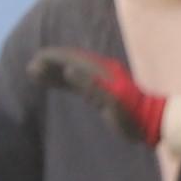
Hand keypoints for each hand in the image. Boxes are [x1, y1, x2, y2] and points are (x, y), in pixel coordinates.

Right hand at [38, 48, 166, 143]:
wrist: (150, 121)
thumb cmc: (131, 115)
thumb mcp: (110, 101)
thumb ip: (89, 85)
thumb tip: (67, 70)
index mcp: (100, 71)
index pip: (71, 60)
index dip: (53, 59)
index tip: (36, 59)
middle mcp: (99, 72)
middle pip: (69, 63)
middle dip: (50, 64)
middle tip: (30, 67)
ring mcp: (100, 81)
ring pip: (71, 72)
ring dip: (54, 72)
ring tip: (34, 73)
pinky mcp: (99, 91)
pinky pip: (77, 83)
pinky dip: (63, 81)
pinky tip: (56, 81)